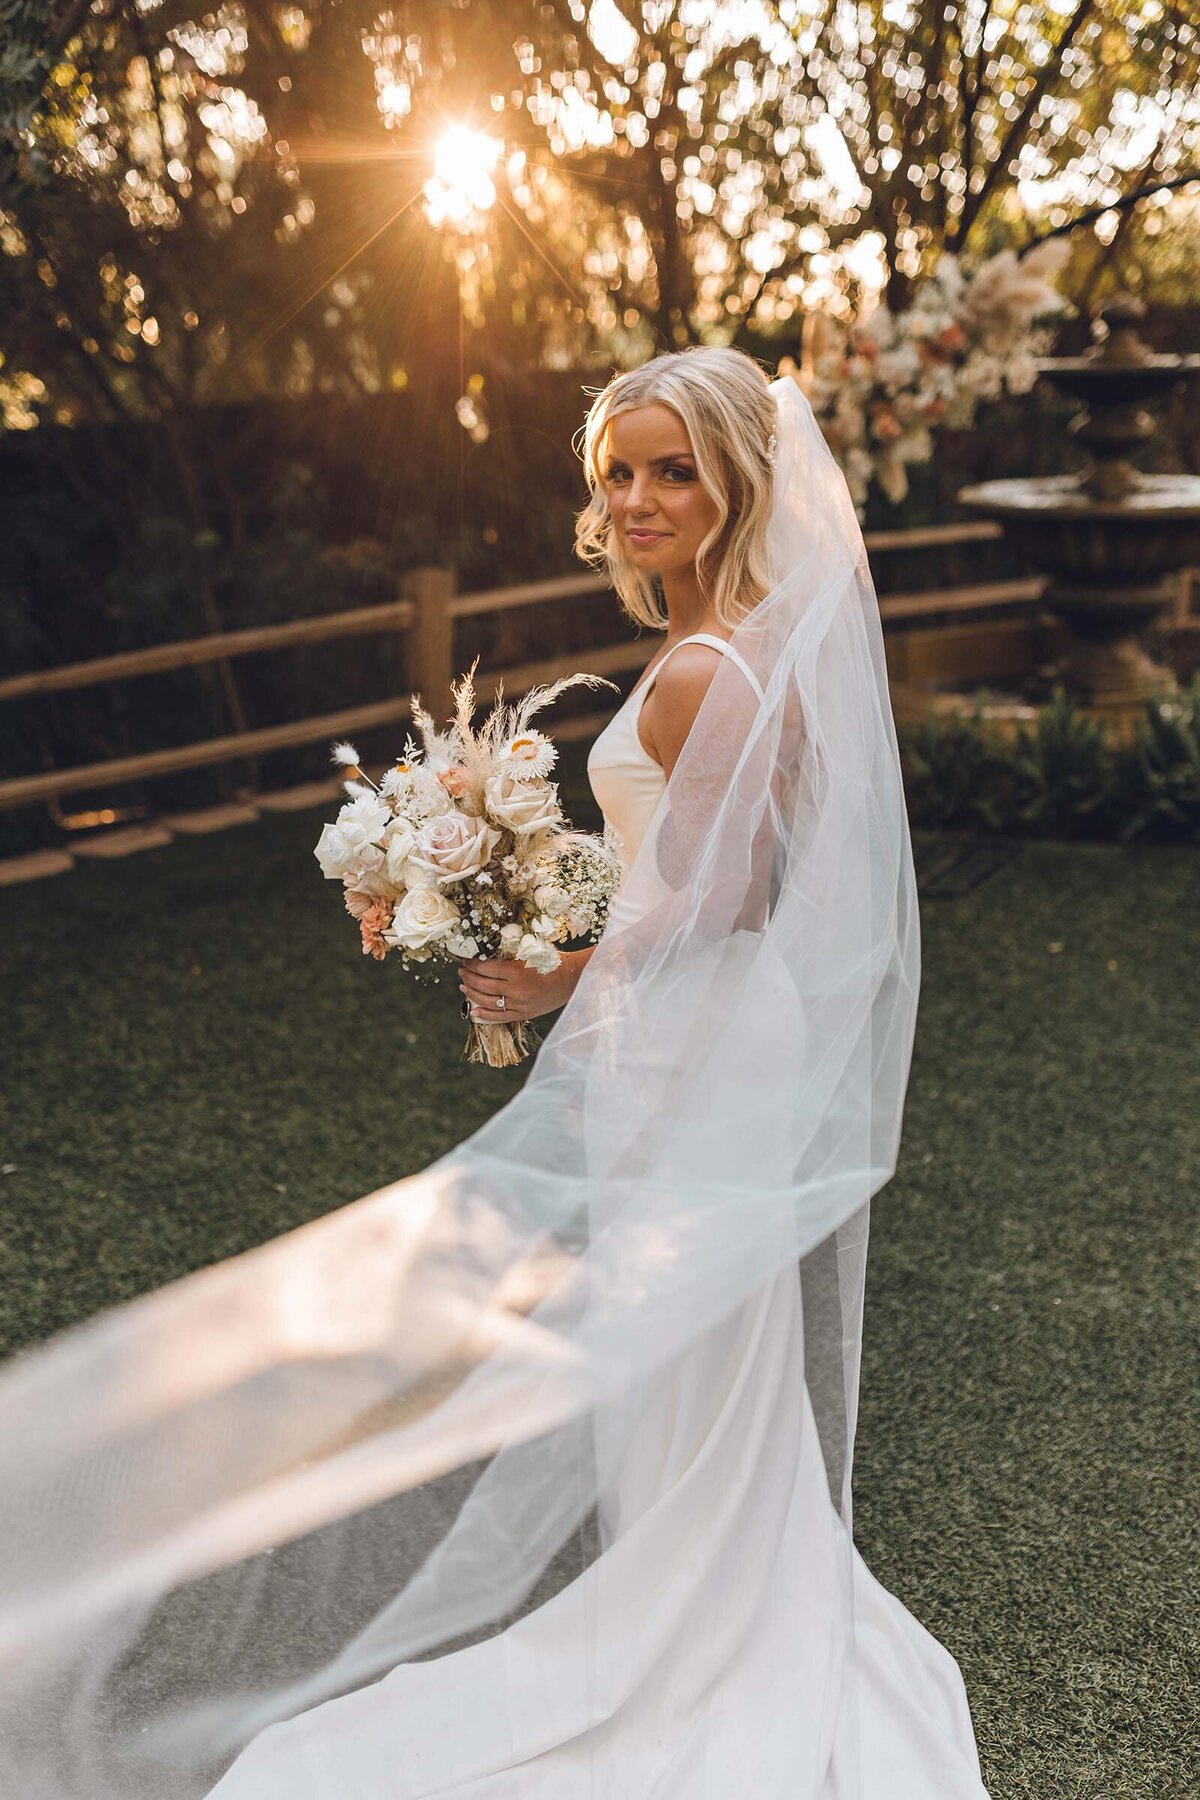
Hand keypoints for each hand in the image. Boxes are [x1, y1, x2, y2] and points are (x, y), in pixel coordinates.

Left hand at [458, 948, 591, 1023]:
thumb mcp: (532, 952)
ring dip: (472, 994)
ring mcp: (519, 1004)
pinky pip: (500, 1017)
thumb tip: (488, 953)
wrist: (574, 979)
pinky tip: (473, 1011)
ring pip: (488, 1002)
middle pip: (483, 985)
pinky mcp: (524, 1014)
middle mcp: (516, 989)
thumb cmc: (554, 961)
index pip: (486, 968)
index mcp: (517, 971)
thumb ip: (511, 954)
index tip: (464, 960)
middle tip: (461, 972)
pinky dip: (485, 1015)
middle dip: (468, 977)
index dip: (472, 964)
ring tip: (463, 987)